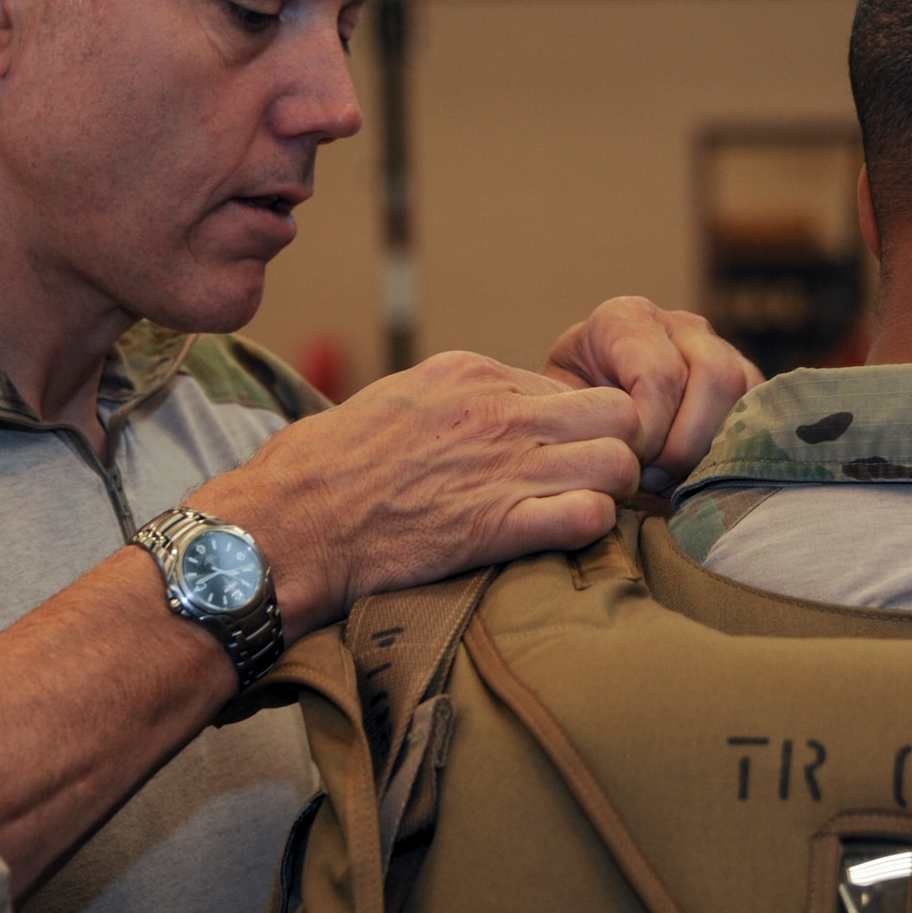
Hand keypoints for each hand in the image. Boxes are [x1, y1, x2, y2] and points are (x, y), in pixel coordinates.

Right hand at [194, 351, 640, 631]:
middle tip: (600, 486)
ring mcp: (502, 465)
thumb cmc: (326, 469)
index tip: (567, 458)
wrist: (289, 522)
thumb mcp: (397, 402)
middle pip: (619, 412)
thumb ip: (453, 403)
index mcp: (471, 374)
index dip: (580, 428)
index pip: (573, 386)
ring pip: (620, 460)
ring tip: (585, 513)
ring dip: (614, 491)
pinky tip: (566, 538)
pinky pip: (589, 516)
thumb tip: (485, 415)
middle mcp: (498, 412)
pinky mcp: (496, 524)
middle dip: (622, 449)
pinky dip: (591, 529)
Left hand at [542, 296, 762, 491]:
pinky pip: (760, 410)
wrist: (584, 423)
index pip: (660, 375)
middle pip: (714, 376)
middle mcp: (678, 325)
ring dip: (708, 448)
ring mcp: (718, 348)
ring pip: (742, 392)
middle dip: (683, 443)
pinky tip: (693, 474)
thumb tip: (619, 455)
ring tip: (669, 477)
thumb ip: (580, 422)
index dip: (648, 432)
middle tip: (650, 477)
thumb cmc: (568, 420)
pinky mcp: (745, 382)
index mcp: (625, 319)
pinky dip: (731, 449)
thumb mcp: (558, 414)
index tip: (625, 462)